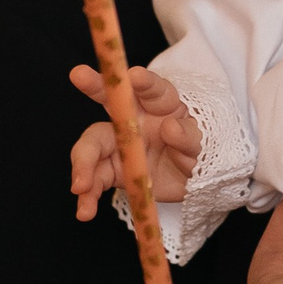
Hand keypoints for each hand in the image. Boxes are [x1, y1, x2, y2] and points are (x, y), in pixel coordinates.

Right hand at [68, 63, 200, 217]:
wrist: (193, 180)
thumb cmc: (200, 151)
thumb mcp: (203, 144)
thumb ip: (189, 136)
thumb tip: (170, 128)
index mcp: (162, 104)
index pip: (153, 88)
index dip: (143, 80)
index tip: (134, 76)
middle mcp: (135, 118)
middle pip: (111, 101)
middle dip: (94, 85)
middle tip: (78, 74)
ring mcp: (121, 144)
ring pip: (94, 146)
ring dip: (83, 165)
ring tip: (80, 187)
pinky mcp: (115, 171)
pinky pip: (96, 180)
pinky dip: (88, 195)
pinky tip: (85, 210)